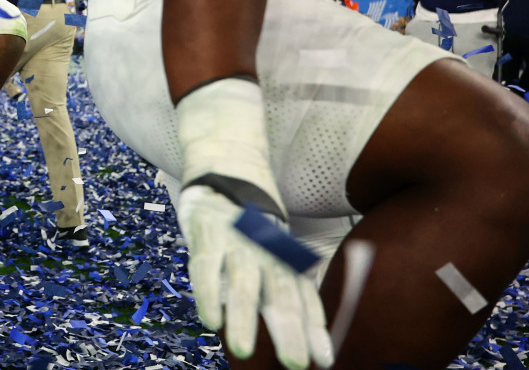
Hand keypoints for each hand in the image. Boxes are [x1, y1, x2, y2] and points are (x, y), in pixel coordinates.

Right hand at [178, 187, 330, 369]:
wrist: (224, 177)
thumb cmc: (253, 232)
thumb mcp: (275, 257)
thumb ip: (291, 296)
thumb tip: (319, 349)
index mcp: (285, 260)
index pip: (304, 297)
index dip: (314, 329)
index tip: (322, 360)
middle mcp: (266, 253)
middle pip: (280, 294)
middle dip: (288, 330)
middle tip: (293, 363)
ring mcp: (236, 244)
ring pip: (243, 283)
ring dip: (244, 317)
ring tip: (244, 349)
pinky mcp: (207, 236)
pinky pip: (206, 268)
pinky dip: (209, 294)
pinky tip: (211, 320)